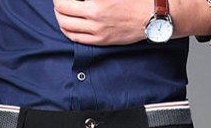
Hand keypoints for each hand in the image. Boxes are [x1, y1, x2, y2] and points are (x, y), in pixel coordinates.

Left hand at [53, 0, 210, 44]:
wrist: (154, 15)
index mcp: (97, 1)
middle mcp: (95, 16)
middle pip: (61, 11)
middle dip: (57, 3)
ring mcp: (97, 31)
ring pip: (65, 26)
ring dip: (59, 16)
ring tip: (61, 9)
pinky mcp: (101, 40)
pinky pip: (76, 38)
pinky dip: (67, 29)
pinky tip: (68, 23)